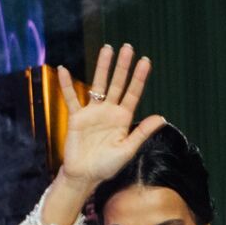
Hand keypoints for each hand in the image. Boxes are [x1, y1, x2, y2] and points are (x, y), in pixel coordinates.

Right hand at [55, 45, 167, 187]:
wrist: (84, 176)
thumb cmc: (107, 166)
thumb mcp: (127, 150)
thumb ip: (142, 132)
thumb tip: (162, 117)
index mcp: (123, 119)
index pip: (132, 94)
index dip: (138, 78)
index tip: (145, 61)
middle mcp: (109, 111)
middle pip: (117, 84)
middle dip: (122, 66)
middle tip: (127, 48)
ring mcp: (92, 113)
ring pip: (97, 85)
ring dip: (102, 67)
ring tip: (107, 49)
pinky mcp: (76, 117)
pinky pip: (71, 98)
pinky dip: (66, 85)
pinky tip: (64, 70)